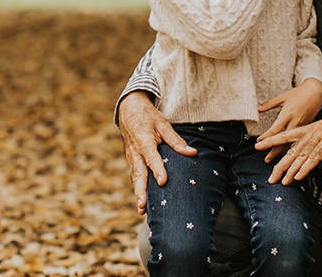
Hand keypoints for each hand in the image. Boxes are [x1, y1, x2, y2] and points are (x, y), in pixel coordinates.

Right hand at [117, 92, 196, 213]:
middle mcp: (136, 152)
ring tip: (142, 210)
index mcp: (144, 140)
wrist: (128, 110)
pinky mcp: (131, 161)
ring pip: (135, 178)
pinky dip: (137, 190)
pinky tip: (142, 203)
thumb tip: (193, 152)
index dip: (157, 170)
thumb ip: (176, 140)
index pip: (151, 157)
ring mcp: (131, 158)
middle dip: (141, 191)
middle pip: (138, 174)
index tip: (162, 182)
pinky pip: (134, 177)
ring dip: (138, 194)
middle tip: (143, 205)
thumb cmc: (148, 117)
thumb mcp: (163, 124)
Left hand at [252, 101, 321, 184]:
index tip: (257, 147)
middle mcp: (310, 132)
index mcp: (307, 128)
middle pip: (290, 150)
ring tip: (281, 181)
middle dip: (279, 165)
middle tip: (270, 178)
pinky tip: (299, 176)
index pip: (284, 135)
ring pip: (300, 155)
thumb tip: (308, 147)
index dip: (271, 141)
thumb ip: (315, 137)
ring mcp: (319, 136)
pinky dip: (306, 167)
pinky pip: (315, 157)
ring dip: (291, 170)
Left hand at [255, 78, 321, 159]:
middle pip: (283, 140)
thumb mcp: (283, 97)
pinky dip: (292, 149)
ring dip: (283, 153)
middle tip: (266, 159)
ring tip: (276, 160)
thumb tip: (259, 108)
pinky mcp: (308, 128)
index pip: (275, 129)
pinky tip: (288, 155)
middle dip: (274, 151)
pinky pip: (298, 141)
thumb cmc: (299, 93)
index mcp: (287, 113)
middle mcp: (295, 121)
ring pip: (292, 143)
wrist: (316, 92)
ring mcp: (302, 126)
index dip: (267, 137)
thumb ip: (270, 103)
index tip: (259, 143)